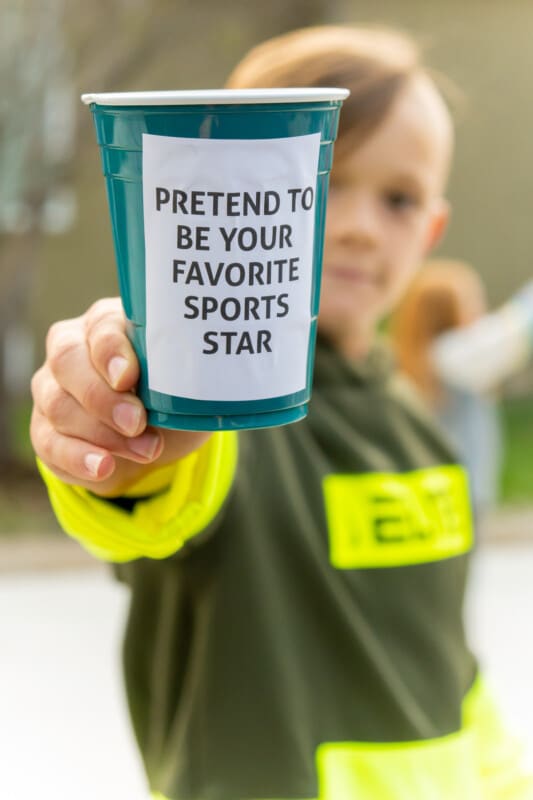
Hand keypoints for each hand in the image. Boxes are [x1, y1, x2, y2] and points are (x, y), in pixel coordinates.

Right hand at [30, 298, 210, 495]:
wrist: (158, 438)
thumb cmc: (172, 396)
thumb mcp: (186, 384)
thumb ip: (182, 374)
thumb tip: (193, 375)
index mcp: (108, 325)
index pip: (100, 328)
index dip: (111, 353)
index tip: (129, 378)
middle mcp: (72, 349)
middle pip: (67, 363)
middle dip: (104, 398)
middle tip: (137, 423)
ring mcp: (52, 389)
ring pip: (58, 406)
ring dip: (103, 434)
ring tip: (146, 451)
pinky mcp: (45, 429)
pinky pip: (48, 442)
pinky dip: (78, 457)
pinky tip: (103, 467)